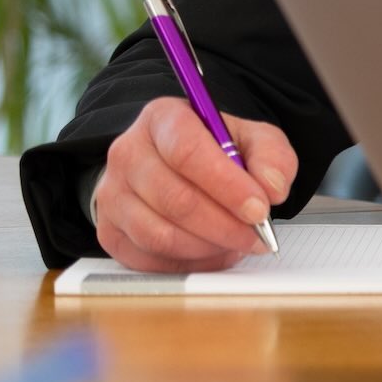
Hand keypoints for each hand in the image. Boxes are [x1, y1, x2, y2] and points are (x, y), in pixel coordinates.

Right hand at [91, 98, 298, 271]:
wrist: (175, 167)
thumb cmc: (214, 151)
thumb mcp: (252, 139)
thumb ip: (271, 156)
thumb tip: (272, 188)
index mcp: (162, 119)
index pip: (187, 152)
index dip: (227, 185)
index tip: (259, 208)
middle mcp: (128, 153)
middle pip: (174, 198)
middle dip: (224, 224)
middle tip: (257, 234)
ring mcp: (112, 194)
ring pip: (159, 234)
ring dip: (208, 246)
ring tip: (237, 242)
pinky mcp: (109, 231)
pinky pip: (148, 259)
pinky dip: (188, 263)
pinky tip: (213, 252)